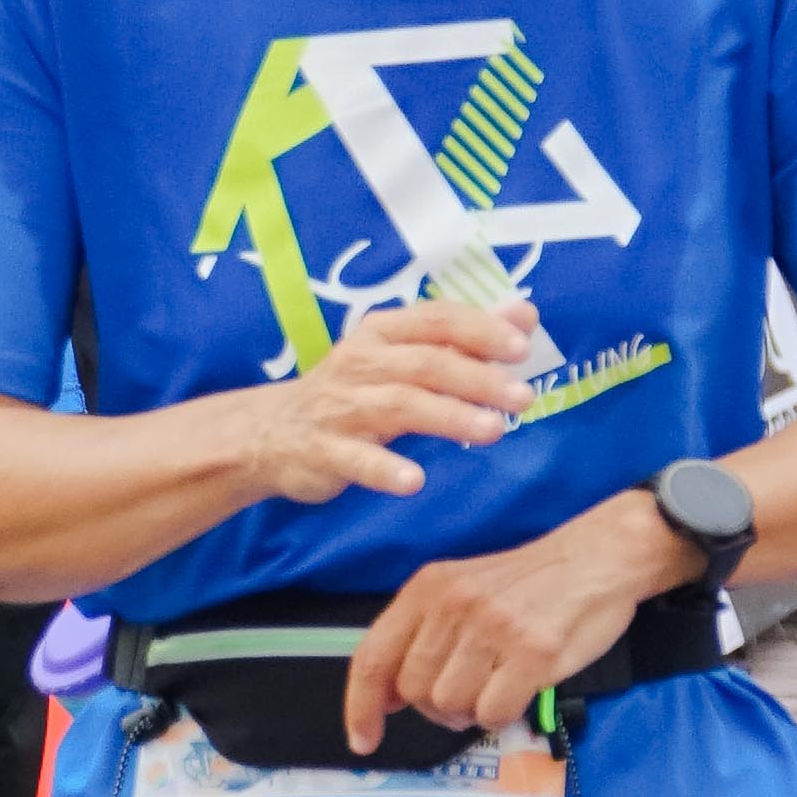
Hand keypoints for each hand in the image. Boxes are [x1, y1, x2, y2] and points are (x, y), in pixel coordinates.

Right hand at [253, 299, 536, 509]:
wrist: (271, 433)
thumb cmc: (354, 390)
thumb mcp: (403, 357)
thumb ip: (463, 338)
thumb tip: (525, 315)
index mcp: (382, 333)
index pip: (436, 320)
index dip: (480, 330)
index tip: (522, 348)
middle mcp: (361, 362)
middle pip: (425, 363)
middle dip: (477, 378)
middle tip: (523, 397)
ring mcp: (340, 406)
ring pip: (399, 405)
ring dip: (448, 416)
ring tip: (493, 431)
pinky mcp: (324, 450)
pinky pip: (356, 459)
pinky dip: (385, 469)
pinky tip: (414, 481)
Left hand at [343, 488, 678, 755]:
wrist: (598, 557)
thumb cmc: (530, 581)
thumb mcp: (462, 588)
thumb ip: (422, 634)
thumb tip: (386, 696)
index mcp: (428, 588)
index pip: (373, 657)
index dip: (361, 707)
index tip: (363, 739)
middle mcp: (453, 606)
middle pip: (414, 691)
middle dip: (435, 708)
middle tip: (467, 695)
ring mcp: (492, 629)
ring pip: (451, 706)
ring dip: (471, 711)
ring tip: (497, 685)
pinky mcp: (532, 653)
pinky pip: (493, 713)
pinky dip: (503, 714)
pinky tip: (518, 690)